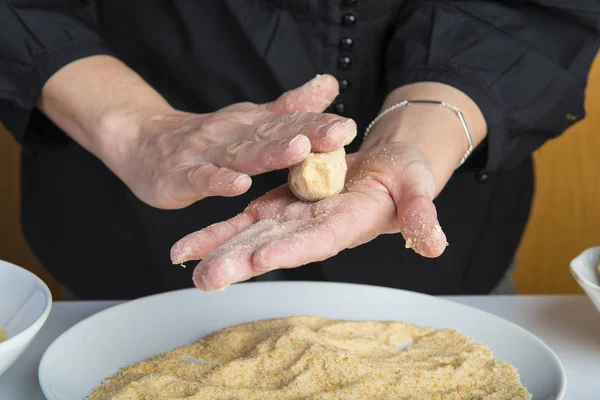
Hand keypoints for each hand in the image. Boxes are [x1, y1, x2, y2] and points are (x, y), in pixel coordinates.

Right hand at [37, 57, 354, 208]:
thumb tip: (330, 85)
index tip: (348, 127)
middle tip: (336, 133)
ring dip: (269, 153)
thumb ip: (290, 108)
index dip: (319, 124)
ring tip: (298, 149)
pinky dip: (219, 181)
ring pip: (242, 154)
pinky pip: (203, 179)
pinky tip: (239, 185)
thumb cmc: (207, 137)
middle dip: (306, 134)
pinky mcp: (182, 176)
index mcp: (252, 124)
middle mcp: (233, 134)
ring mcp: (207, 154)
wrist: (143, 142)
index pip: (290, 122)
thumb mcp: (250, 121)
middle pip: (272, 135)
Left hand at [171, 142, 446, 290]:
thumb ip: (421, 212)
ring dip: (217, 249)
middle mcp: (312, 228)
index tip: (260, 260)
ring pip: (249, 236)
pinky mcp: (277, 205)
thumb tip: (435, 244)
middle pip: (273, 247)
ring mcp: (291, 218)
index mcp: (345, 224)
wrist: (384, 165)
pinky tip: (185, 246)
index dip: (290, 250)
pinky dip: (215, 231)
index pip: (316, 241)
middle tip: (206, 278)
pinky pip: (242, 219)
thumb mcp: (416, 186)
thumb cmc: (404, 176)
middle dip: (240, 261)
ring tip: (183, 262)